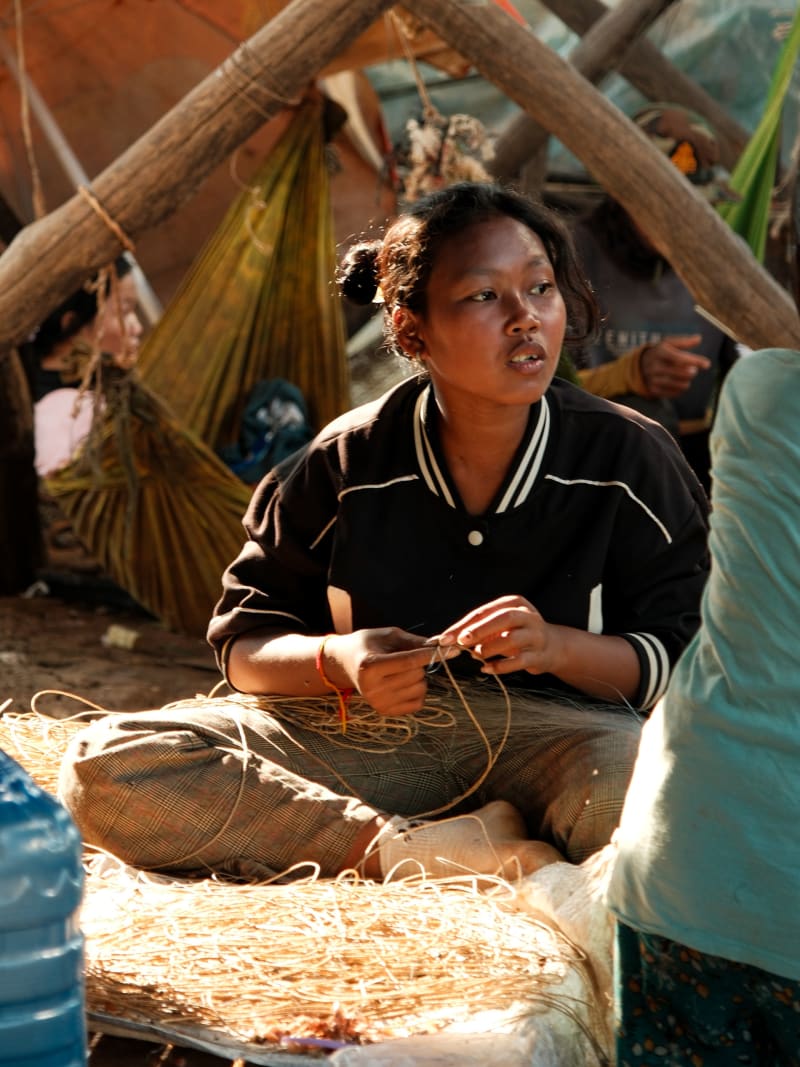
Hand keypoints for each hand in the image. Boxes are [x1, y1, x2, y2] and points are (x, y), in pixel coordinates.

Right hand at [326, 628, 458, 716]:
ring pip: (420, 689)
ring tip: (399, 670)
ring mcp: (378, 703)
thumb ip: (414, 641)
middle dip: (419, 664)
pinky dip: (416, 691)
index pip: (409, 661)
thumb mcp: (388, 636)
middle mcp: (372, 688)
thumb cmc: (367, 645)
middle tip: (403, 657)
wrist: (344, 663)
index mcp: (370, 666)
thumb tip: (440, 645)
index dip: (432, 654)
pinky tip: (401, 683)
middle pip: (416, 675)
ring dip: (418, 677)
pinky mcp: (385, 712)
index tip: (452, 649)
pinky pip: (418, 702)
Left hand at [435, 595, 560, 678]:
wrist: (552, 647)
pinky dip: (500, 666)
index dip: (464, 624)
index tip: (446, 637)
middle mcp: (527, 616)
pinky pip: (519, 661)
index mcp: (514, 603)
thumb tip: (448, 639)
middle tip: (461, 642)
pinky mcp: (539, 655)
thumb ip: (478, 629)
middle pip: (503, 619)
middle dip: (479, 630)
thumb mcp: (499, 625)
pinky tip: (486, 668)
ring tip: (476, 655)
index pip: (485, 611)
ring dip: (490, 648)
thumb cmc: (517, 633)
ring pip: (512, 639)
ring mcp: (536, 635)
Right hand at [639, 335, 710, 398]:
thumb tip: (699, 338)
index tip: (707, 364)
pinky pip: (674, 393)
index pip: (679, 358)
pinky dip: (680, 389)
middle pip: (680, 373)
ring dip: (687, 381)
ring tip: (687, 377)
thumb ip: (684, 341)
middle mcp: (655, 366)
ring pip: (679, 385)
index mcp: (659, 352)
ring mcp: (653, 379)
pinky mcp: (654, 390)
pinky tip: (680, 384)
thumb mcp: (668, 343)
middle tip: (693, 371)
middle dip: (692, 372)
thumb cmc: (660, 352)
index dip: (694, 361)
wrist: (641, 365)